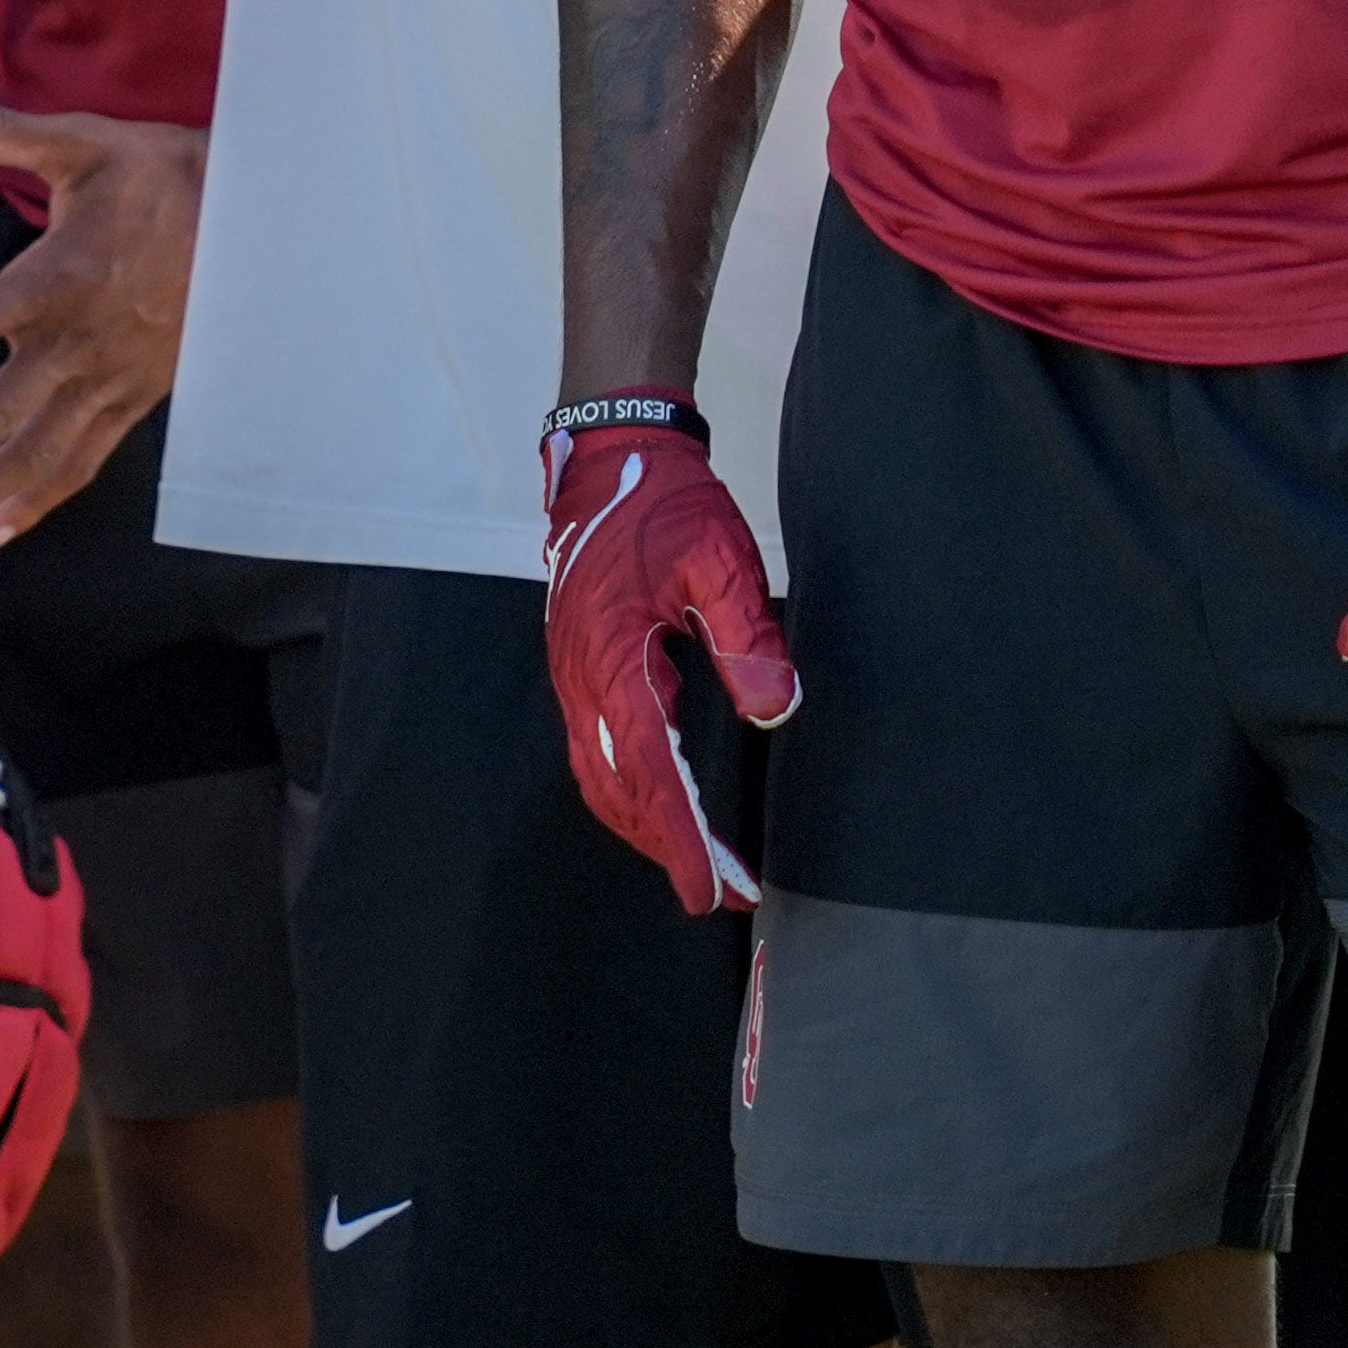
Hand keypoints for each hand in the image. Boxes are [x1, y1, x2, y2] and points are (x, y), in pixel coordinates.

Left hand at [0, 98, 198, 548]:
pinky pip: (83, 459)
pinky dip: (41, 497)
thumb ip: (6, 133)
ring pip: (36, 453)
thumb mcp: (86, 144)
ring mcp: (110, 379)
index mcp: (58, 278)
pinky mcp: (136, 399)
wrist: (259, 219)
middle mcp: (80, 341)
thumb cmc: (162, 175)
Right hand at [539, 401, 794, 913]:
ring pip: (601, 775)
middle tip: (728, 891)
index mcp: (613, 658)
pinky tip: (668, 801)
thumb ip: (749, 638)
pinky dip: (631, 789)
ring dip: (648, 824)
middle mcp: (581, 676)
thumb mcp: (724, 561)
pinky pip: (598, 747)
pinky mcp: (580, 665)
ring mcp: (573, 672)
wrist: (610, 456)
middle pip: (618, 790)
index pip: (649, 774)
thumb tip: (774, 711)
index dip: (682, 840)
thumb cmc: (665, 503)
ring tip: (703, 861)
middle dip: (670, 846)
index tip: (712, 891)